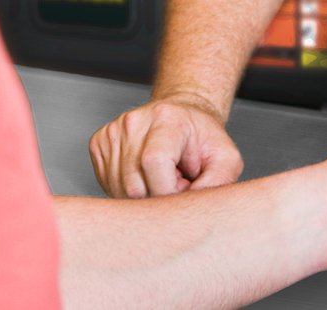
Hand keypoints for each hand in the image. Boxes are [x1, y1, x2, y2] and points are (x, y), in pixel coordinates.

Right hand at [89, 96, 243, 197]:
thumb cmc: (202, 140)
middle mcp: (134, 121)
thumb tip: (194, 209)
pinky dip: (129, 192)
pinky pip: (109, 186)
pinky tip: (146, 178)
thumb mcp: (226, 159)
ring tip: (163, 179)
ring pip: (120, 190)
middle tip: (177, 184)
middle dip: (158, 197)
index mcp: (166, 118)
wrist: (182, 120)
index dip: (169, 189)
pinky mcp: (99, 144)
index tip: (184, 188)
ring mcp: (113, 132)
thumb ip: (218, 183)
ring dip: (144, 196)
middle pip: (134, 184)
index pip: (154, 162)